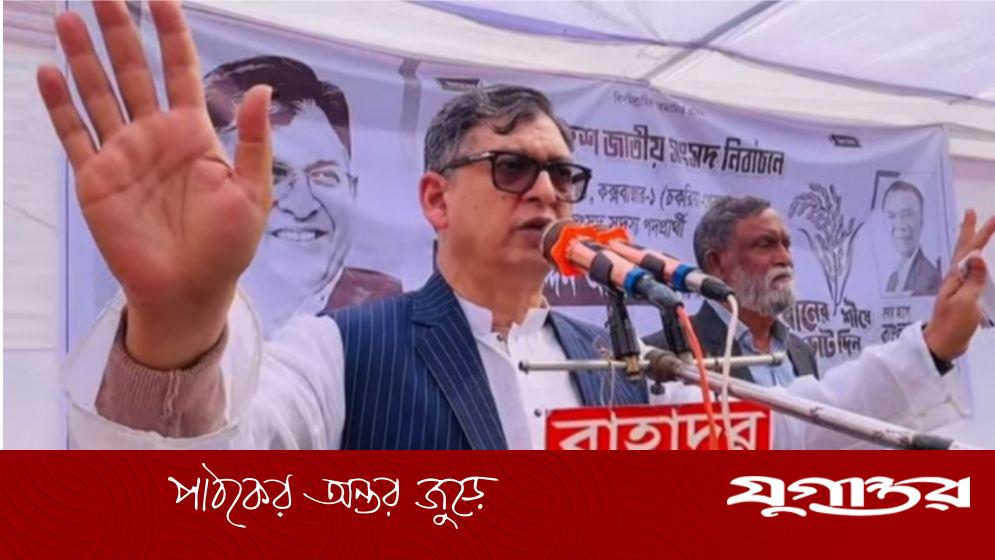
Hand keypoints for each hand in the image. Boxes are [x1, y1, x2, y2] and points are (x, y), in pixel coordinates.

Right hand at [37, 1, 271, 367]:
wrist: (189, 290)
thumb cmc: (228, 246)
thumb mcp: (253, 193)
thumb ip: (256, 141)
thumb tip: (263, 88)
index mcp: (194, 133)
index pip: (180, 68)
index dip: (170, 31)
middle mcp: (155, 135)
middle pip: (134, 70)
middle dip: (119, 30)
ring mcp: (123, 154)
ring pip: (99, 93)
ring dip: (83, 57)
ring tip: (68, 17)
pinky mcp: (96, 179)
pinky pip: (74, 135)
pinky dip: (60, 105)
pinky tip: (48, 72)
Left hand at [923, 210, 994, 360]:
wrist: (943, 345)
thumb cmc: (953, 324)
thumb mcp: (965, 302)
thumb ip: (973, 280)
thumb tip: (977, 255)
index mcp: (955, 278)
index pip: (969, 250)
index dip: (979, 233)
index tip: (991, 217)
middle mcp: (954, 278)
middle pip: (964, 250)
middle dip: (971, 231)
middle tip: (971, 212)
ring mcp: (957, 287)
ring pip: (966, 260)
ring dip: (971, 244)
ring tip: (975, 232)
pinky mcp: (962, 296)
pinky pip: (970, 274)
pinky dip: (976, 264)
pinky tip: (976, 263)